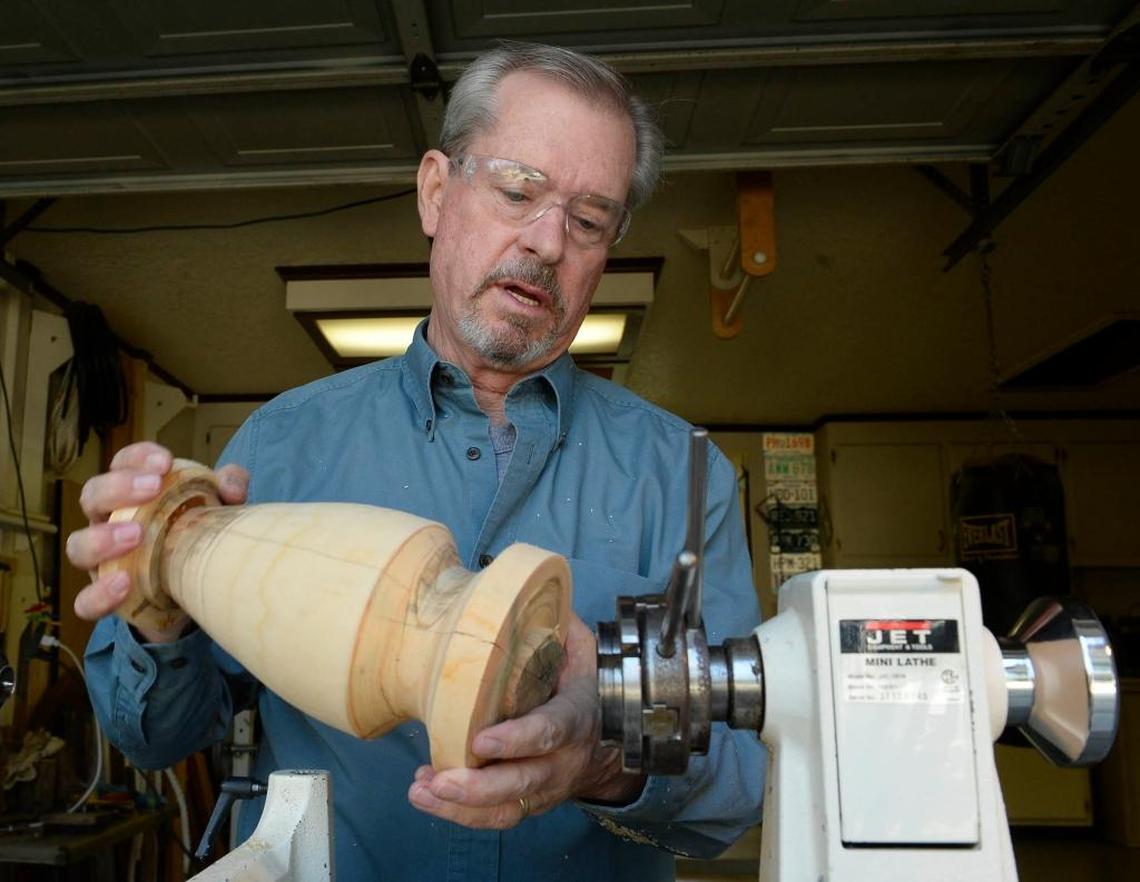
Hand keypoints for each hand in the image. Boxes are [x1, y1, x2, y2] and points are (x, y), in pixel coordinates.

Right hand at [65, 441, 247, 641]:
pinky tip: (123, 584)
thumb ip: (228, 487)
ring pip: (78, 545)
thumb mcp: (217, 507)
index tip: (165, 463)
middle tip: (152, 488)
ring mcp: (102, 561)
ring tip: (136, 535)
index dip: (138, 457)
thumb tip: (231, 488)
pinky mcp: (105, 599)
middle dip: (118, 487)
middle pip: (92, 495)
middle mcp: (109, 521)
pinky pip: (85, 601)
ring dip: (102, 538)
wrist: (196, 590)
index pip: (123, 463)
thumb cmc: (196, 536)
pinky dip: (99, 593)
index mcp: (133, 494)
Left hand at [407, 613, 644, 827]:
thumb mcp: (578, 646)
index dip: (518, 739)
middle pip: (524, 782)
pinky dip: (460, 814)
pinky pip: (496, 818)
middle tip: (440, 780)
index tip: (481, 740)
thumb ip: (552, 622)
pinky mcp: (527, 801)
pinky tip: (428, 795)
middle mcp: (564, 759)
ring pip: (506, 809)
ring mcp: (546, 786)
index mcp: (576, 715)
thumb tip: (513, 589)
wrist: (606, 730)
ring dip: (462, 807)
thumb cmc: (580, 679)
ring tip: (422, 791)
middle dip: (480, 787)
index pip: (551, 731)